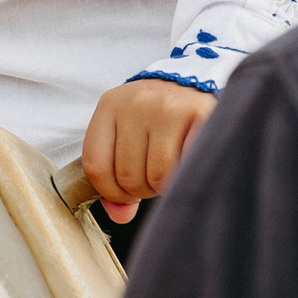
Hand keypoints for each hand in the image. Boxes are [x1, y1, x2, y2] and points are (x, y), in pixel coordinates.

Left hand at [81, 79, 216, 222]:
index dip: (110, 192)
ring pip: (158, 177)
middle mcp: (137, 103)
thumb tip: (120, 215)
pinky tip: (188, 161)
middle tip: (155, 177)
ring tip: (172, 168)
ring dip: (165, 185)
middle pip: (128, 177)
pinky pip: (186, 168)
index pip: (96, 166)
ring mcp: (169, 108)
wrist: (194, 82)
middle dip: (142, 190)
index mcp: (110, 105)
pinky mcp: (201, 115)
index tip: (125, 192)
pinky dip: (187, 175)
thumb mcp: (127, 136)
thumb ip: (116, 178)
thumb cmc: (154, 118)